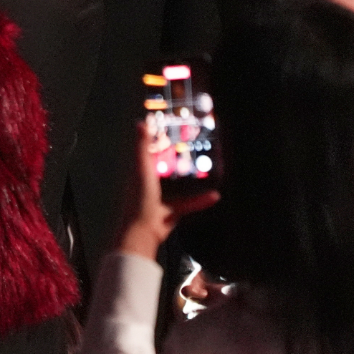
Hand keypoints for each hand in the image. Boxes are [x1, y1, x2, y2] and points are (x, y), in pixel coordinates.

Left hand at [117, 121, 218, 260]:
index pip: (149, 153)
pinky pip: (188, 204)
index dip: (158, 142)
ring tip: (208, 169)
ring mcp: (159, 199)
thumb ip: (142, 147)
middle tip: (197, 147)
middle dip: (178, 159)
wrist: (142, 230)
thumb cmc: (138, 198)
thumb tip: (141, 122)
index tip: (172, 130)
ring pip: (178, 187)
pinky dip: (200, 201)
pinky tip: (215, 196)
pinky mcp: (170, 212)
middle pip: (165, 168)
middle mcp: (148, 184)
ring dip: (192, 180)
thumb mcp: (141, 168)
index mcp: (139, 172)